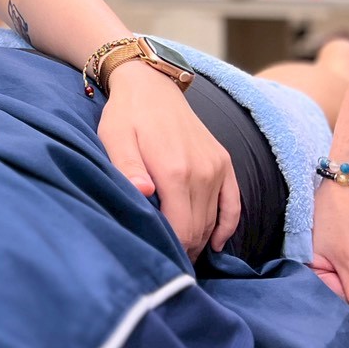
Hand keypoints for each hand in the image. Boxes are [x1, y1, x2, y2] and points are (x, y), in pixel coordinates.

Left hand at [98, 62, 241, 258]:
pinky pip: (234, 204)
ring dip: (200, 241)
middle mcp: (202, 172)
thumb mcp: (115, 139)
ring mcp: (216, 167)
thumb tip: (143, 193)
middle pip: (198, 231)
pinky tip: (216, 244)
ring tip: (180, 255)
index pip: (181, 230)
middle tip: (164, 262)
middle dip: (183, 251)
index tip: (156, 259)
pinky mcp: (224, 162)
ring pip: (213, 221)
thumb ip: (127, 168)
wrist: (151, 85)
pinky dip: (227, 227)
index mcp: (174, 172)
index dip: (170, 251)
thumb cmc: (126, 116)